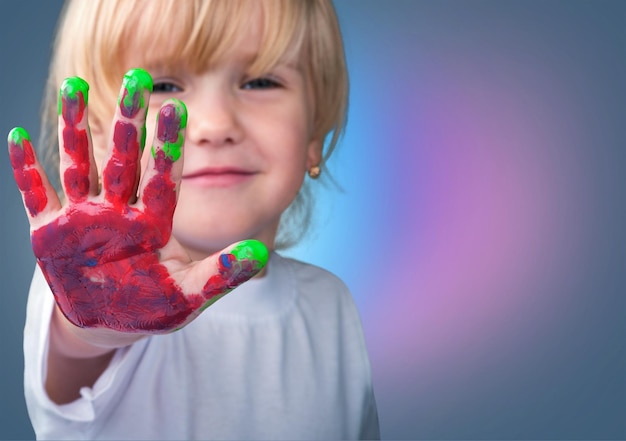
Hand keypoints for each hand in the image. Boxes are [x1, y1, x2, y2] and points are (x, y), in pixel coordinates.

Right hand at [8, 68, 267, 333]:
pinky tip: (18, 138)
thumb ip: (222, 274)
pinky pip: (36, 197)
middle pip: (123, 160)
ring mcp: (82, 219)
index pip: (162, 178)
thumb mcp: (188, 295)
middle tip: (137, 77)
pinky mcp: (49, 234)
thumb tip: (262, 251)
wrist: (109, 324)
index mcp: (152, 224)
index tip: (178, 107)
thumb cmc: (151, 307)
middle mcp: (118, 212)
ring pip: (79, 166)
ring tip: (72, 85)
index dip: (168, 146)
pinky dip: (27, 172)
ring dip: (74, 129)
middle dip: (128, 122)